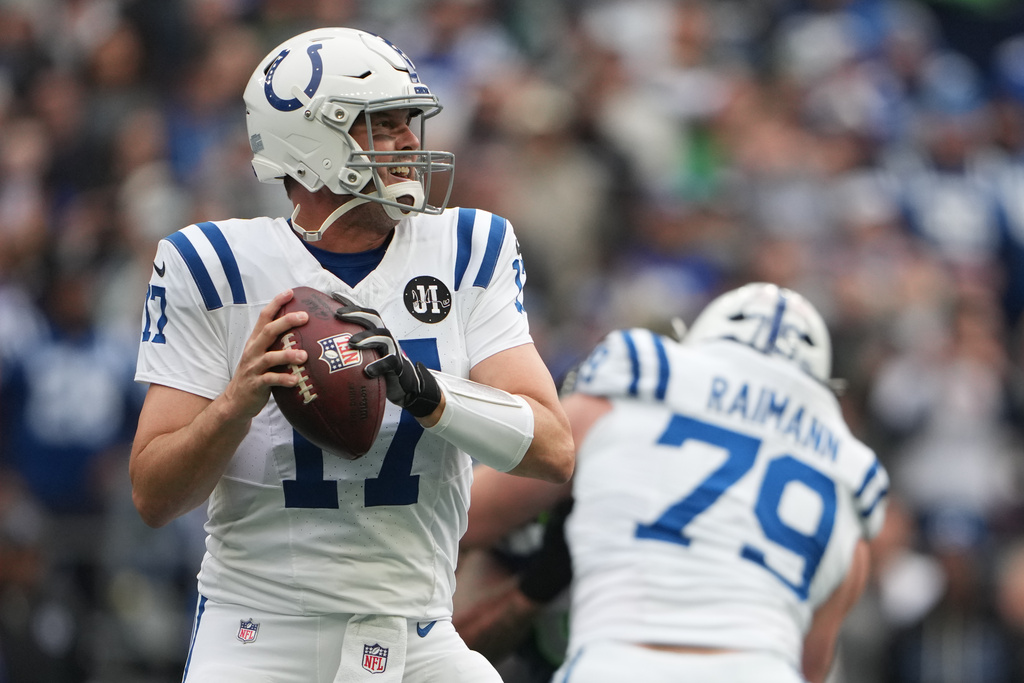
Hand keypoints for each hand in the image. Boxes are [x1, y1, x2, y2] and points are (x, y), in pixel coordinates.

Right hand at [225, 290, 308, 419]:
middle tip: (305, 316)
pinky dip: (283, 379)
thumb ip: (277, 344)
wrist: (235, 402)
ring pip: (270, 357)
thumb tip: (303, 333)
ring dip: (288, 354)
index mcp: (255, 342)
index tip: (290, 292)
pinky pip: (270, 380)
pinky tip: (295, 379)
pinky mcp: (256, 385)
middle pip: (268, 331)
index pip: (264, 317)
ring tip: (304, 355)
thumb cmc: (255, 376)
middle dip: (286, 321)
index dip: (276, 303)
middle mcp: (253, 351)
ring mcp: (253, 368)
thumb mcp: (262, 356)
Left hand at [332, 293, 441, 417]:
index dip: (350, 302)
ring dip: (366, 337)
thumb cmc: (378, 367)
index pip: (364, 312)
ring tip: (351, 343)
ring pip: (383, 336)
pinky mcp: (398, 365)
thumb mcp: (364, 354)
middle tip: (339, 314)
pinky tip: (367, 371)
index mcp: (375, 332)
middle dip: (356, 313)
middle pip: (373, 318)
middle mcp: (385, 336)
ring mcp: (392, 349)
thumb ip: (349, 347)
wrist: (403, 384)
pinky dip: (379, 365)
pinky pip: (390, 362)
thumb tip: (321, 346)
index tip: (333, 295)